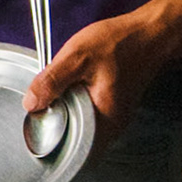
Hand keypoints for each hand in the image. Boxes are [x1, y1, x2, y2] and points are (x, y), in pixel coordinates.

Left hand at [23, 9, 174, 145]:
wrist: (150, 33)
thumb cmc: (120, 44)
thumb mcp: (77, 58)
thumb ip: (52, 82)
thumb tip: (30, 105)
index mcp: (105, 121)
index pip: (72, 148)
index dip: (50, 137)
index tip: (36, 122)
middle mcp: (113, 126)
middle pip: (74, 136)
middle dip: (56, 121)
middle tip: (43, 102)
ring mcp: (115, 117)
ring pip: (80, 123)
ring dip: (65, 109)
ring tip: (57, 92)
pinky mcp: (114, 105)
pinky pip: (88, 111)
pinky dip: (76, 101)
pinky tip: (72, 85)